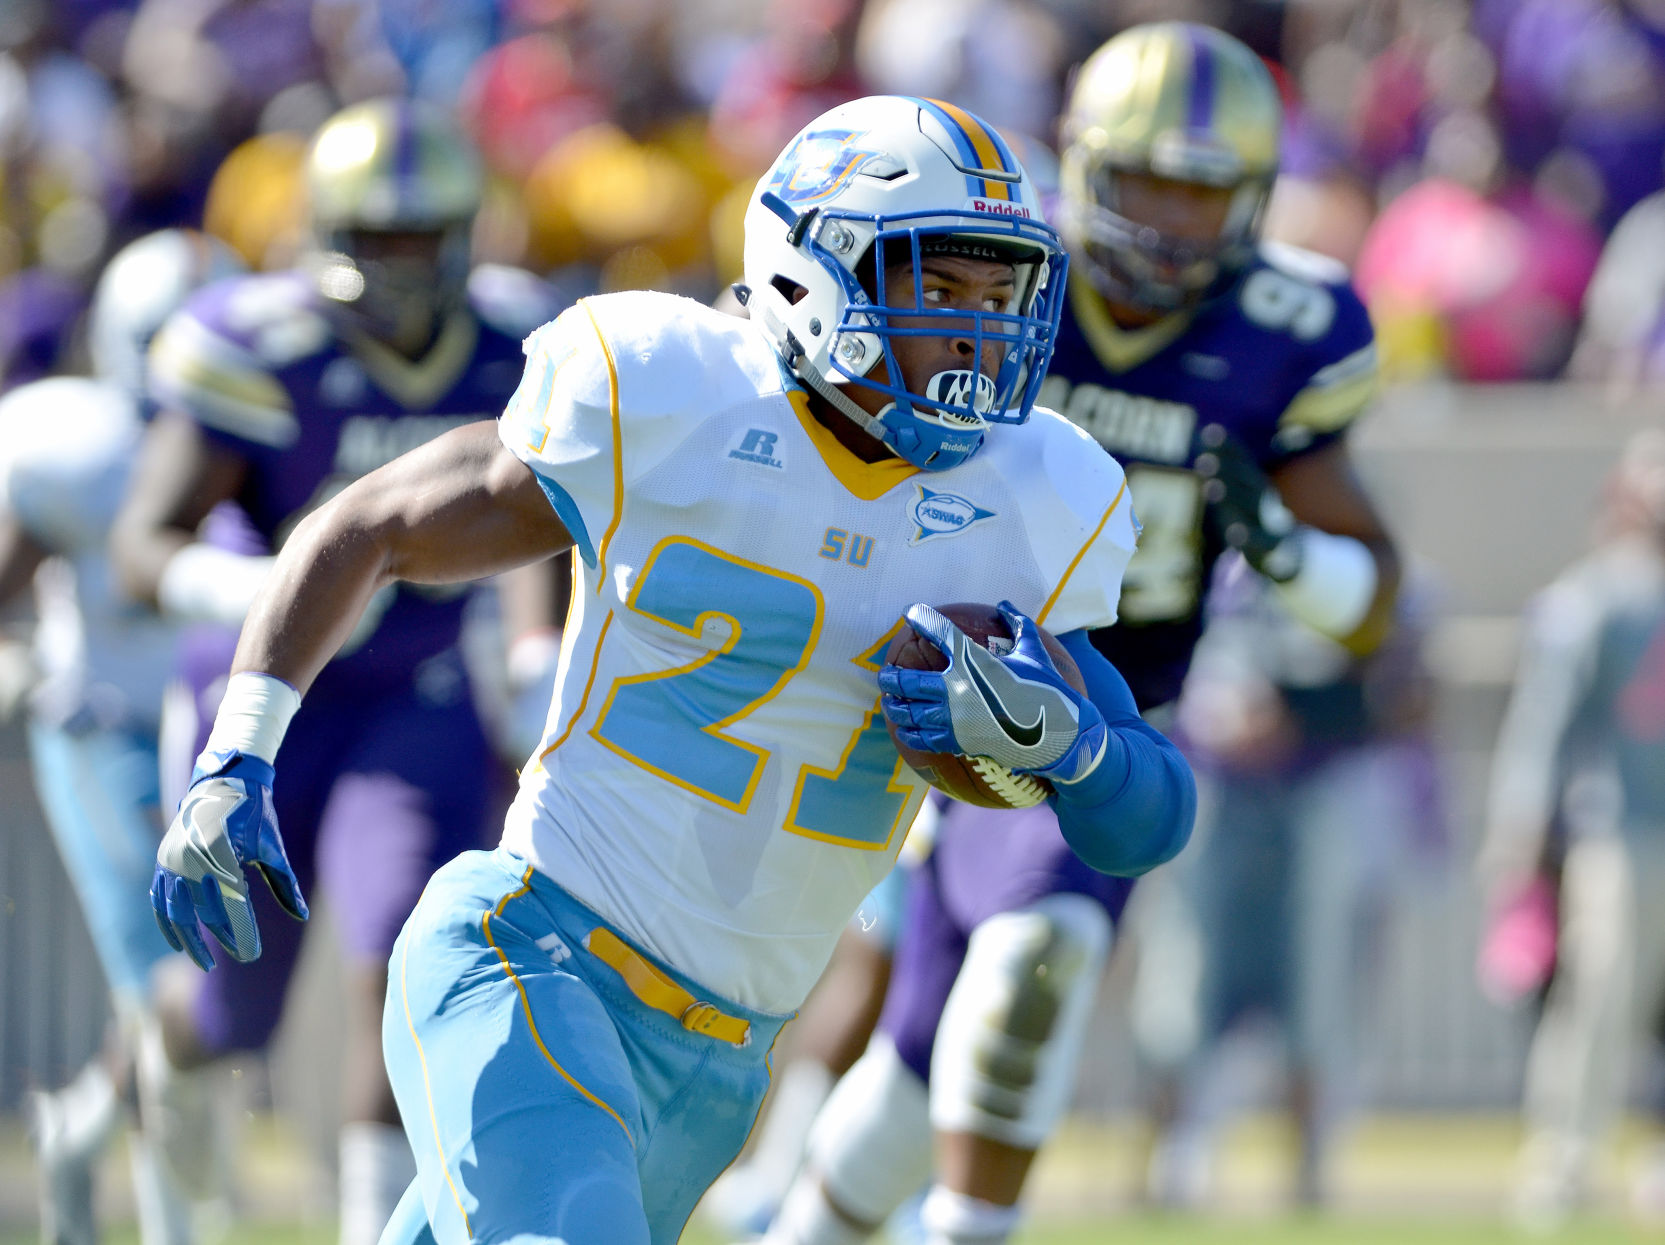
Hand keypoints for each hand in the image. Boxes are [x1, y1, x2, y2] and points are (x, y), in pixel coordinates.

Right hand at [151, 750, 307, 969]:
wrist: (224, 781)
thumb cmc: (255, 814)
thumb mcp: (272, 847)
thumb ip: (285, 883)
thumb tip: (303, 915)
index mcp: (220, 852)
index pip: (231, 904)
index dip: (242, 932)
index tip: (253, 955)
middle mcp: (191, 857)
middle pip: (204, 911)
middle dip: (224, 937)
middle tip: (243, 956)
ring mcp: (172, 860)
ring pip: (177, 912)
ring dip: (191, 939)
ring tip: (205, 963)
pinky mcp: (163, 861)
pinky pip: (160, 900)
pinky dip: (167, 923)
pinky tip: (179, 944)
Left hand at [878, 601, 1106, 782]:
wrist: (1060, 734)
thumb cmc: (1048, 689)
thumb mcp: (1033, 652)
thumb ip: (1017, 624)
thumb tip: (1004, 604)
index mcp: (975, 660)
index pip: (939, 632)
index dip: (920, 618)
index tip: (910, 612)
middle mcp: (959, 687)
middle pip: (910, 681)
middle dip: (890, 676)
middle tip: (884, 673)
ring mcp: (957, 718)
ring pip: (911, 712)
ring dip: (895, 706)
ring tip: (889, 702)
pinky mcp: (960, 742)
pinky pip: (924, 739)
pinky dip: (910, 733)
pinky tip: (905, 729)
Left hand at [1195, 424, 1302, 580]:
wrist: (1289, 552)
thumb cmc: (1257, 518)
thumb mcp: (1244, 492)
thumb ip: (1227, 466)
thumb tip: (1207, 432)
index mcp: (1256, 484)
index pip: (1241, 461)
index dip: (1227, 447)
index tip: (1209, 431)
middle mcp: (1263, 499)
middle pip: (1245, 481)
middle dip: (1226, 470)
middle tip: (1204, 459)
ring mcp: (1268, 522)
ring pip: (1250, 509)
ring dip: (1231, 497)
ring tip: (1210, 487)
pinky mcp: (1270, 547)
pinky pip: (1260, 541)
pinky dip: (1247, 537)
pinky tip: (1233, 532)